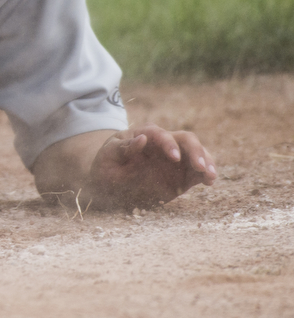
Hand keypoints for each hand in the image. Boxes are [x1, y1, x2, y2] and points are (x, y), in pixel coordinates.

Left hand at [86, 123, 215, 209]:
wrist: (110, 183)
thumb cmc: (107, 166)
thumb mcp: (107, 156)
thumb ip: (123, 147)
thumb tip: (142, 138)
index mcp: (144, 135)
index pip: (160, 133)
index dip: (168, 143)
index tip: (174, 158)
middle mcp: (163, 143)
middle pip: (185, 139)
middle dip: (195, 151)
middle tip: (201, 167)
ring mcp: (176, 158)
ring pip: (197, 152)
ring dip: (206, 162)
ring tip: (210, 176)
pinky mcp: (182, 174)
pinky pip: (199, 171)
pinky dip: (207, 174)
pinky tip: (210, 182)